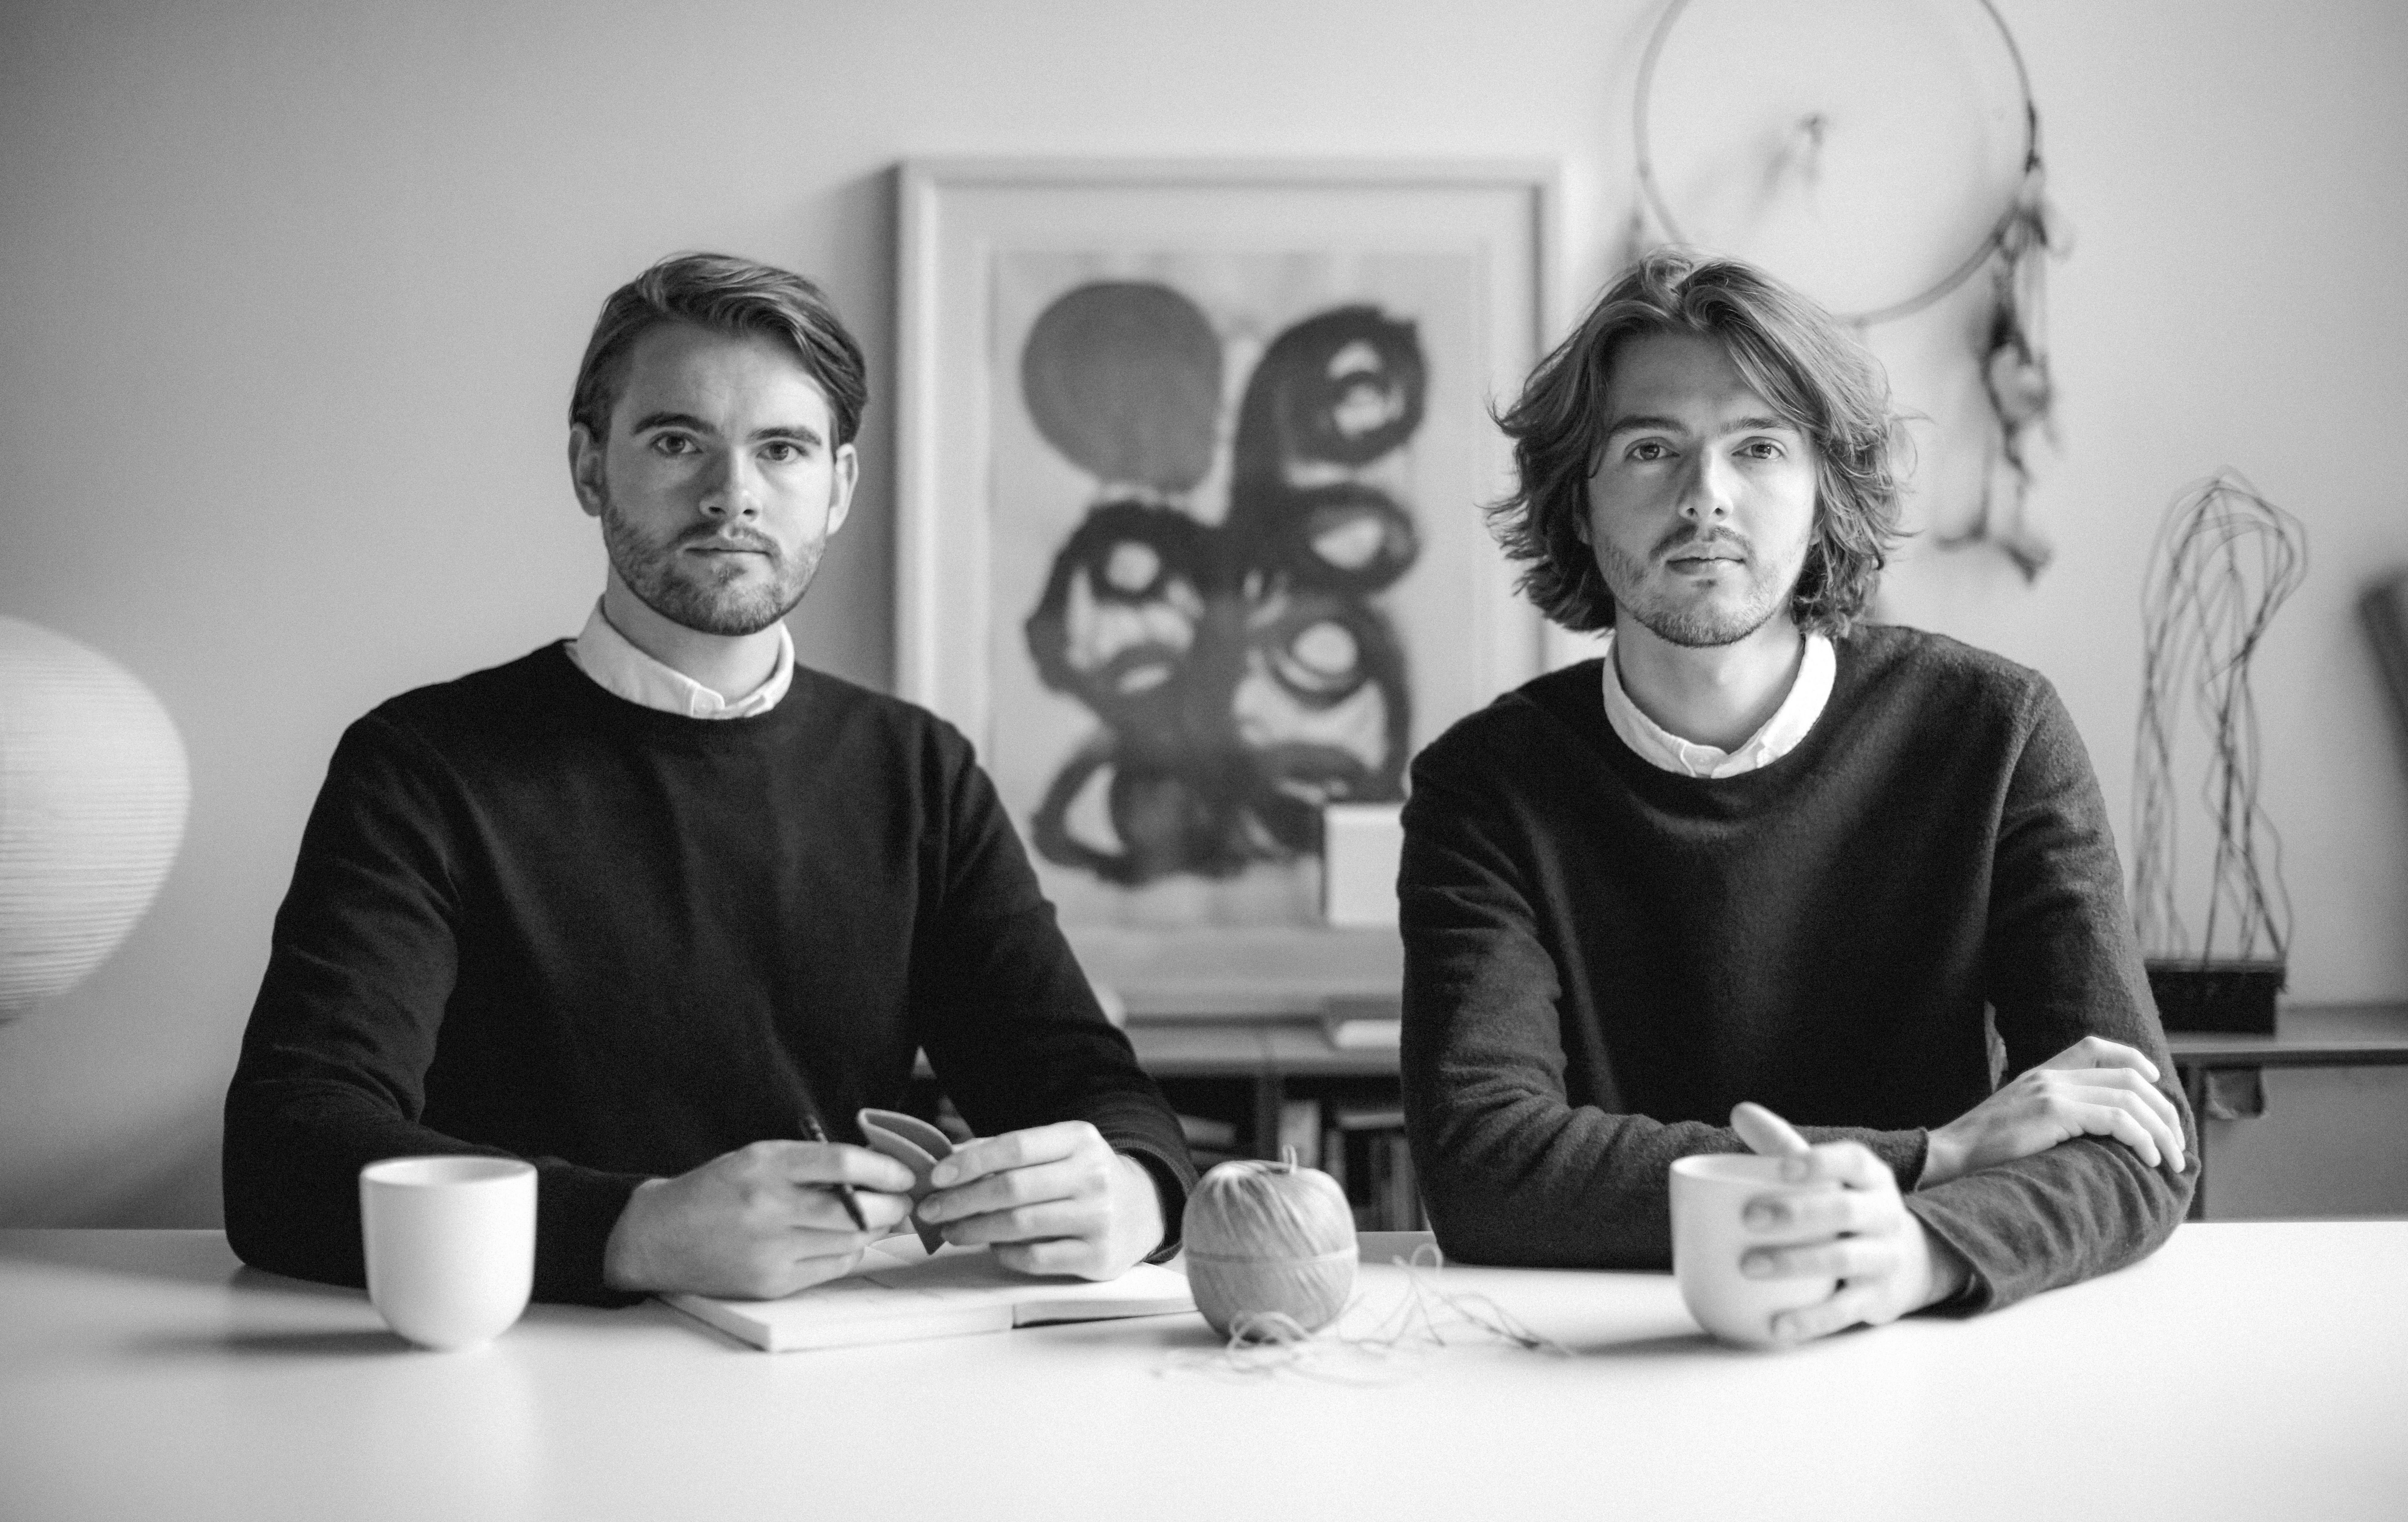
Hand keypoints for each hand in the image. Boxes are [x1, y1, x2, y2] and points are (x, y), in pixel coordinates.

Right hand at [602, 1141, 914, 1298]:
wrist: (657, 1236)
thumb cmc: (714, 1190)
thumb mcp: (757, 1158)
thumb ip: (810, 1163)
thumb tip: (872, 1172)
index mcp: (766, 1166)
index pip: (842, 1163)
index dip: (884, 1168)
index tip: (904, 1173)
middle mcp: (769, 1207)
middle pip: (856, 1209)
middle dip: (893, 1205)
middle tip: (904, 1200)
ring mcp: (771, 1250)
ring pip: (851, 1242)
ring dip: (875, 1230)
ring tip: (880, 1218)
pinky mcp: (771, 1283)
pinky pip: (832, 1267)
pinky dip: (849, 1252)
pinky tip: (847, 1241)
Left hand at [915, 1120, 1165, 1279]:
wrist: (1141, 1208)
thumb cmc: (1081, 1176)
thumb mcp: (1056, 1150)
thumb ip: (1005, 1152)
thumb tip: (948, 1162)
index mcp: (1080, 1140)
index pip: (1016, 1146)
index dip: (971, 1162)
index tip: (937, 1176)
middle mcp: (1094, 1176)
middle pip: (1012, 1189)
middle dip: (961, 1201)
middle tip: (930, 1210)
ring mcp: (1099, 1218)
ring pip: (1019, 1227)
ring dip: (975, 1230)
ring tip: (951, 1230)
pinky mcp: (1098, 1256)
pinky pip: (1036, 1258)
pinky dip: (1006, 1254)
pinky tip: (993, 1247)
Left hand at [1730, 1104, 1971, 1344]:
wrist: (1904, 1259)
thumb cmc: (1843, 1205)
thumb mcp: (1824, 1174)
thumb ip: (1782, 1145)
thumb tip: (1740, 1111)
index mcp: (1868, 1177)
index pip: (1851, 1160)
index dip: (1819, 1162)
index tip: (1781, 1167)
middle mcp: (1883, 1213)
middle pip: (1844, 1210)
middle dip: (1796, 1213)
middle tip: (1748, 1218)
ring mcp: (1883, 1258)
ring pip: (1844, 1259)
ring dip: (1795, 1262)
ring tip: (1748, 1267)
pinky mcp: (1876, 1299)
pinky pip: (1844, 1311)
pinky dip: (1809, 1319)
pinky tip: (1775, 1326)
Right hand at [1921, 1036, 2186, 1187]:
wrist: (1947, 1157)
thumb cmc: (1981, 1153)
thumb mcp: (2017, 1122)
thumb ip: (2049, 1116)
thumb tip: (2087, 1134)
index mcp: (2040, 1074)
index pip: (2094, 1046)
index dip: (2134, 1060)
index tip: (2157, 1084)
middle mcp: (2049, 1075)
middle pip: (2126, 1077)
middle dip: (2162, 1110)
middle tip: (2178, 1144)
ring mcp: (2051, 1091)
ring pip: (2128, 1098)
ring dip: (2161, 1131)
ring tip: (2173, 1160)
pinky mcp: (2053, 1112)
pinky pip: (2116, 1119)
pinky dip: (2142, 1138)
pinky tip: (2150, 1159)